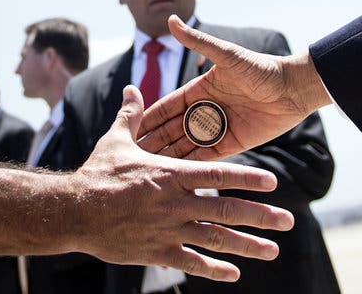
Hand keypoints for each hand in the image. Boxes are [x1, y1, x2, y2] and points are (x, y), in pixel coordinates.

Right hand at [73, 85, 293, 281]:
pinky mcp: (157, 251)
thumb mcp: (116, 140)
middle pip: (226, 209)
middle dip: (260, 216)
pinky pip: (191, 262)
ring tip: (273, 251)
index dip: (248, 178)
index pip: (219, 173)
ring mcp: (168, 229)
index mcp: (171, 173)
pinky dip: (213, 268)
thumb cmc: (98, 173)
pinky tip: (233, 272)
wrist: (74, 210)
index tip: (273, 182)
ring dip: (247, 245)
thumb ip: (131, 115)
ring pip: (215, 239)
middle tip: (287, 222)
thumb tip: (133, 87)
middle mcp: (176, 202)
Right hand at [138, 15, 330, 160]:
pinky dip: (193, 165)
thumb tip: (171, 20)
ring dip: (170, 155)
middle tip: (133, 155)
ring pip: (187, 144)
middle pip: (173, 129)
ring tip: (149, 169)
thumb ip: (198, 42)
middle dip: (154, 140)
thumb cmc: (261, 68)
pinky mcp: (233, 143)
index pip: (167, 106)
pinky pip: (208, 156)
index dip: (149, 117)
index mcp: (200, 90)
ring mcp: (218, 128)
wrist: (293, 88)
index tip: (130, 127)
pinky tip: (176, 176)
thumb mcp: (227, 55)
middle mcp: (206, 110)